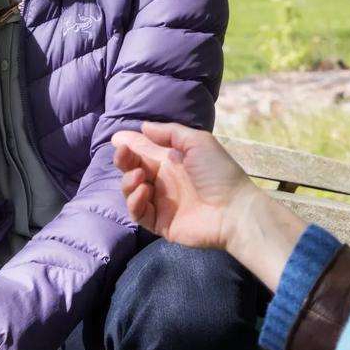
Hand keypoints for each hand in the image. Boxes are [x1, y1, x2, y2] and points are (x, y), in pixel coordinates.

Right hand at [112, 122, 258, 249]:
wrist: (233, 209)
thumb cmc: (218, 172)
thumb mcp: (198, 143)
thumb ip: (170, 133)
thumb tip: (144, 126)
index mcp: (172, 160)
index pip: (144, 150)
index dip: (129, 143)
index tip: (116, 138)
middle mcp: (164, 180)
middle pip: (134, 168)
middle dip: (124, 159)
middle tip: (122, 153)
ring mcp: (161, 202)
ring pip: (132, 190)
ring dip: (129, 181)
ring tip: (140, 176)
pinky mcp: (160, 223)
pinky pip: (138, 213)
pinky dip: (135, 202)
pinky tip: (143, 192)